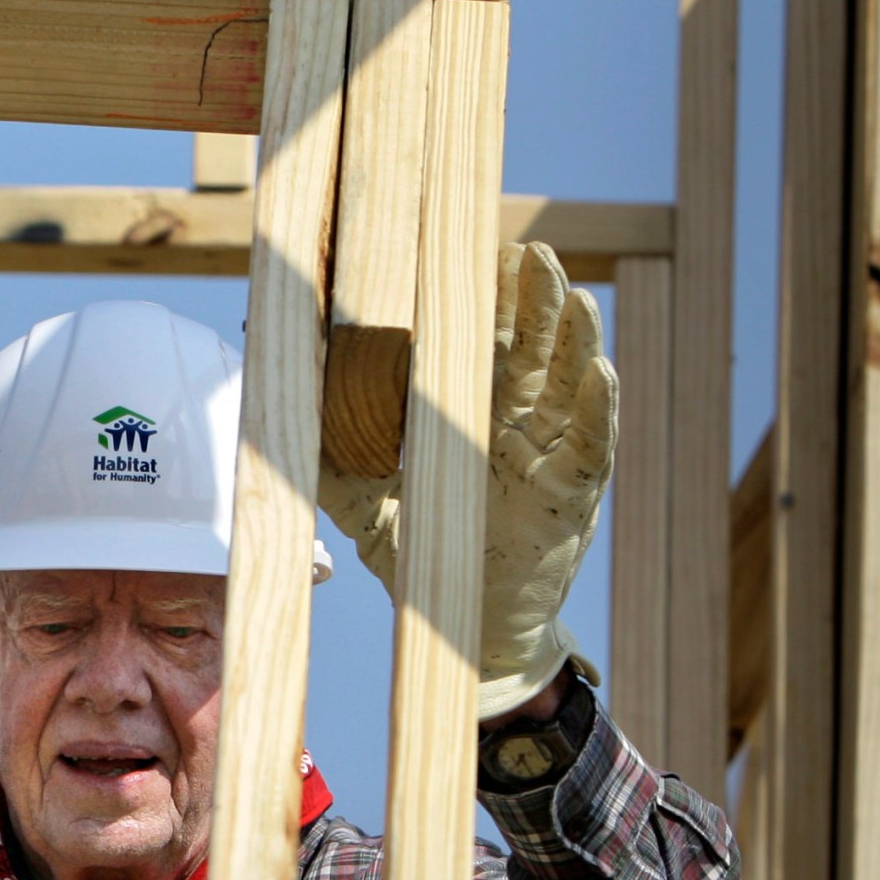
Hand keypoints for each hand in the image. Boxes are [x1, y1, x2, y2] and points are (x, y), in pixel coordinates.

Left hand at [318, 242, 615, 718]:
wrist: (464, 626)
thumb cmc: (421, 554)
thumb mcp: (365, 506)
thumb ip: (329, 464)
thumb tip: (277, 422)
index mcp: (471, 413)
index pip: (479, 346)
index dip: (482, 303)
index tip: (473, 255)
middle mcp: (516, 424)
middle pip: (531, 351)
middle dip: (535, 302)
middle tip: (531, 254)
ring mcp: (549, 456)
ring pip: (569, 385)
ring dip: (574, 341)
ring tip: (574, 297)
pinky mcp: (573, 495)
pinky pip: (591, 446)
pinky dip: (599, 410)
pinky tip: (603, 372)